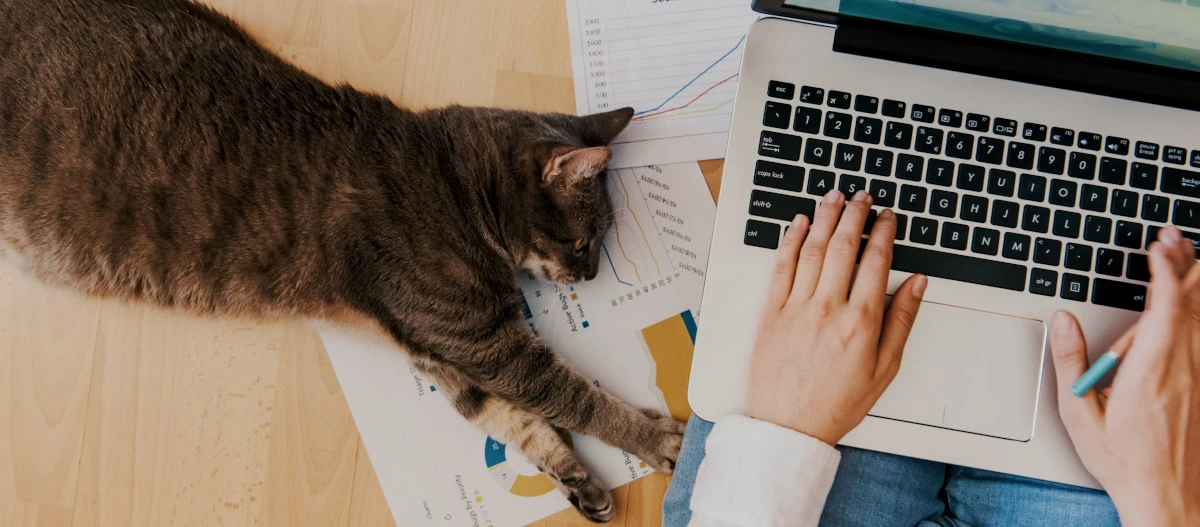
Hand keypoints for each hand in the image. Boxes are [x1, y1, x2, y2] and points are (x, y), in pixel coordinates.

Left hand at [747, 190, 926, 445]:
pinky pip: (781, 267)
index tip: (887, 216)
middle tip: (861, 196)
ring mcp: (796, 308)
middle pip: (843, 247)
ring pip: (811, 250)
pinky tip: (797, 223)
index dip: (883, 232)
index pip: (876, 261)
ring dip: (823, 218)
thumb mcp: (885, 368)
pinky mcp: (770, 313)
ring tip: (833, 197)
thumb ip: (902, 321)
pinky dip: (789, 241)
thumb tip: (917, 283)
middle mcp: (827, 309)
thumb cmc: (837, 403)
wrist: (790, 426)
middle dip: (854, 215)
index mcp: (860, 322)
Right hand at [1050, 225, 1199, 525]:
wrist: (1166, 497)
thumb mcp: (1078, 415)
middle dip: (1186, 265)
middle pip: (1193, 305)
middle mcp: (1183, 370)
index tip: (1158, 245)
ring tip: (1190, 257)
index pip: (1165, 309)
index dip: (1165, 271)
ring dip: (1198, 284)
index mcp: (1150, 373)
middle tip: (1176, 236)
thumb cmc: (1122, 461)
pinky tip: (1197, 304)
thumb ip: (1070, 362)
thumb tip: (1062, 321)